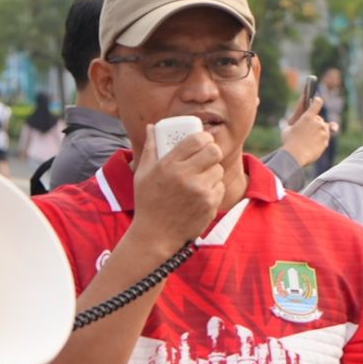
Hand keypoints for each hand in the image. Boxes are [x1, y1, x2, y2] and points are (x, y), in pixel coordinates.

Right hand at [129, 120, 224, 251]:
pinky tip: (201, 194)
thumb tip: (151, 127)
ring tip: (201, 177)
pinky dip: (213, 189)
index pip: (197, 140)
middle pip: (214, 151)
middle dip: (212, 151)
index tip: (203, 140)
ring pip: (218, 170)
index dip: (204, 137)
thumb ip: (150, 148)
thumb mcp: (143, 174)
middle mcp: (186, 177)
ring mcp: (200, 192)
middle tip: (207, 156)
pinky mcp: (209, 205)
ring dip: (212, 171)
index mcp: (169, 165)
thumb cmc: (148, 203)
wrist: (155, 236)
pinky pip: (220, 187)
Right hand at [280, 96, 331, 168]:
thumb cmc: (289, 142)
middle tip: (307, 130)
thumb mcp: (288, 128)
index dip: (317, 102)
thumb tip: (294, 118)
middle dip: (315, 123)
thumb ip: (294, 121)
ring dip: (320, 131)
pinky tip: (312, 145)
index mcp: (308, 116)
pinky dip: (321, 140)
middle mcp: (318, 123)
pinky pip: (325, 139)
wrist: (295, 156)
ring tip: (310, 138)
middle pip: (320, 119)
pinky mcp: (326, 142)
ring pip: (324, 128)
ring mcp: (323, 132)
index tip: (317, 101)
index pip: (318, 103)